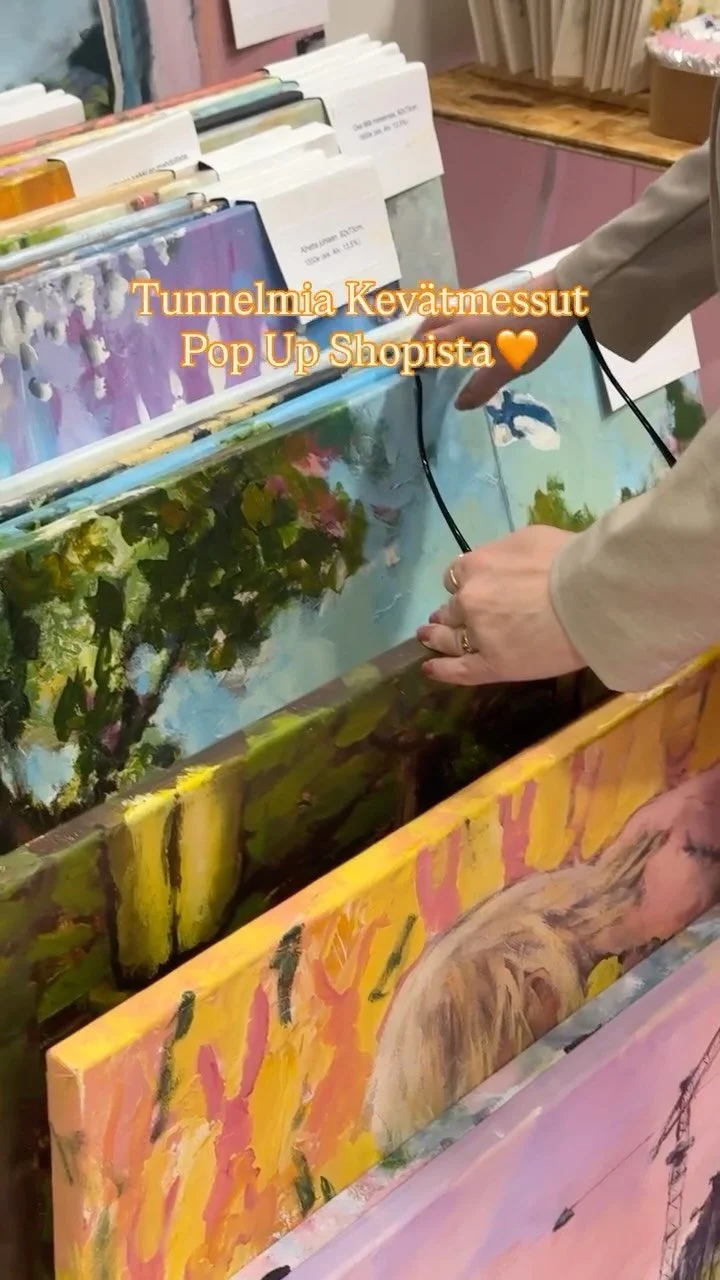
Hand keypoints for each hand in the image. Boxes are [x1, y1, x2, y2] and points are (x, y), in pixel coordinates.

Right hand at [415, 269, 574, 409]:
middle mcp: (465, 313)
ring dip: (435, 328)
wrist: (561, 296)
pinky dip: (451, 323)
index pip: (428, 343)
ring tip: (438, 345)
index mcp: (463, 330)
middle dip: (420, 339)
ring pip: (446, 313)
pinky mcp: (492, 299)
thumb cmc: (532, 334)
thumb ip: (482, 386)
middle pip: (431, 322)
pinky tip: (466, 334)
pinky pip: (460, 311)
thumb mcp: (509, 366)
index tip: (403, 368)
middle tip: (416, 356)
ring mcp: (479, 303)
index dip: (414, 356)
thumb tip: (459, 404)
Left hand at [417, 526, 584, 684]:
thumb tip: (502, 561)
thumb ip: (506, 552)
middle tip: (444, 617)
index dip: (462, 583)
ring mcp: (478, 633)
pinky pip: (460, 670)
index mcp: (477, 564)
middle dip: (451, 611)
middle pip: (454, 606)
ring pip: (451, 637)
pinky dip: (442, 670)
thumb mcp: (531, 538)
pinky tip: (429, 669)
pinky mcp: (492, 664)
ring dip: (438, 636)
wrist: (590, 596)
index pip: (458, 575)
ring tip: (428, 637)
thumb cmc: (570, 561)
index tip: (466, 588)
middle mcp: (470, 598)